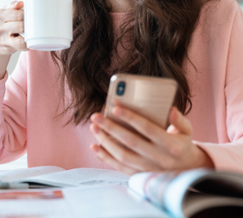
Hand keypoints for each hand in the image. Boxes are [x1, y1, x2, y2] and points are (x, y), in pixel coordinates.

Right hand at [0, 0, 28, 82]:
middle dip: (29, 26)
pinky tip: (29, 42)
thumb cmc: (4, 25)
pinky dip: (27, 44)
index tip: (31, 16)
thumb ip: (13, 6)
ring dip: (28, 35)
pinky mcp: (4, 47)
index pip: (16, 14)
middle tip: (34, 25)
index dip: (26, 15)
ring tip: (32, 33)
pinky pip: (20, 45)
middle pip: (19, 25)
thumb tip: (21, 3)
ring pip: (20, 37)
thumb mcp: (6, 12)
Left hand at [89, 103, 213, 174]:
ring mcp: (149, 169)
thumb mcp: (186, 131)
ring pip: (123, 155)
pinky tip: (95, 146)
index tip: (115, 106)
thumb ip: (179, 119)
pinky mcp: (140, 175)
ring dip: (105, 141)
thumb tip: (171, 109)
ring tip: (94, 128)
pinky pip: (120, 167)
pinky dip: (106, 157)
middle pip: (130, 141)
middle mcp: (159, 158)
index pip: (148, 129)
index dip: (131, 118)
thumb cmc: (182, 144)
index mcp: (172, 145)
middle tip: (96, 116)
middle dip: (111, 127)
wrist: (187, 170)